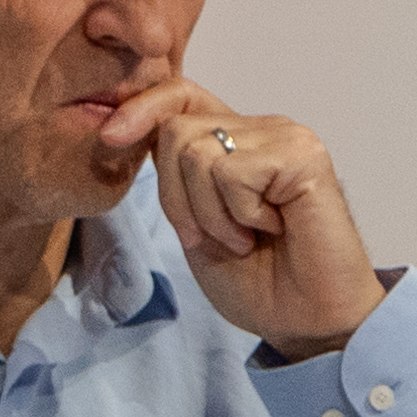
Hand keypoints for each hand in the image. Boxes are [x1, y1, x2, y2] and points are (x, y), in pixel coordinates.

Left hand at [90, 75, 381, 353]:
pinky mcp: (305, 156)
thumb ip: (171, 178)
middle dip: (176, 197)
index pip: (179, 96)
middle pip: (175, 129)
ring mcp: (287, 139)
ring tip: (248, 236)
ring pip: (198, 153)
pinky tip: (273, 230)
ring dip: (210, 214)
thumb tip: (119, 131)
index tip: (109, 139)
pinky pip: (233, 173)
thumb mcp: (193, 225)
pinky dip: (240, 215)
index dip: (140, 108)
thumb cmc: (256, 279)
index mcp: (234, 144)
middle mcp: (262, 131)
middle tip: (215, 236)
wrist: (306, 320)